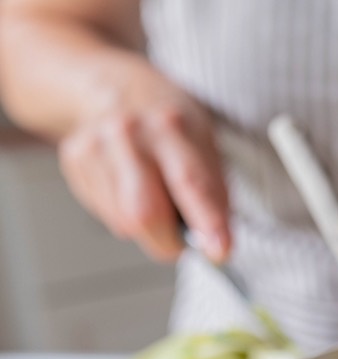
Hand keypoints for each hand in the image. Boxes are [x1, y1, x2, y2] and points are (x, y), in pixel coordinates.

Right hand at [57, 81, 229, 262]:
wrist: (112, 86)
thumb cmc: (169, 121)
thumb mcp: (206, 142)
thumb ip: (213, 192)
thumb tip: (216, 244)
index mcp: (172, 125)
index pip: (192, 183)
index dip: (208, 223)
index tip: (220, 252)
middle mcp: (129, 133)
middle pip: (145, 213)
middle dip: (168, 243)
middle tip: (181, 245)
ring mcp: (96, 145)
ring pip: (124, 222)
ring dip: (148, 230)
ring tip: (156, 198)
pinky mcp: (75, 159)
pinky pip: (106, 213)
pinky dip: (126, 215)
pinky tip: (131, 188)